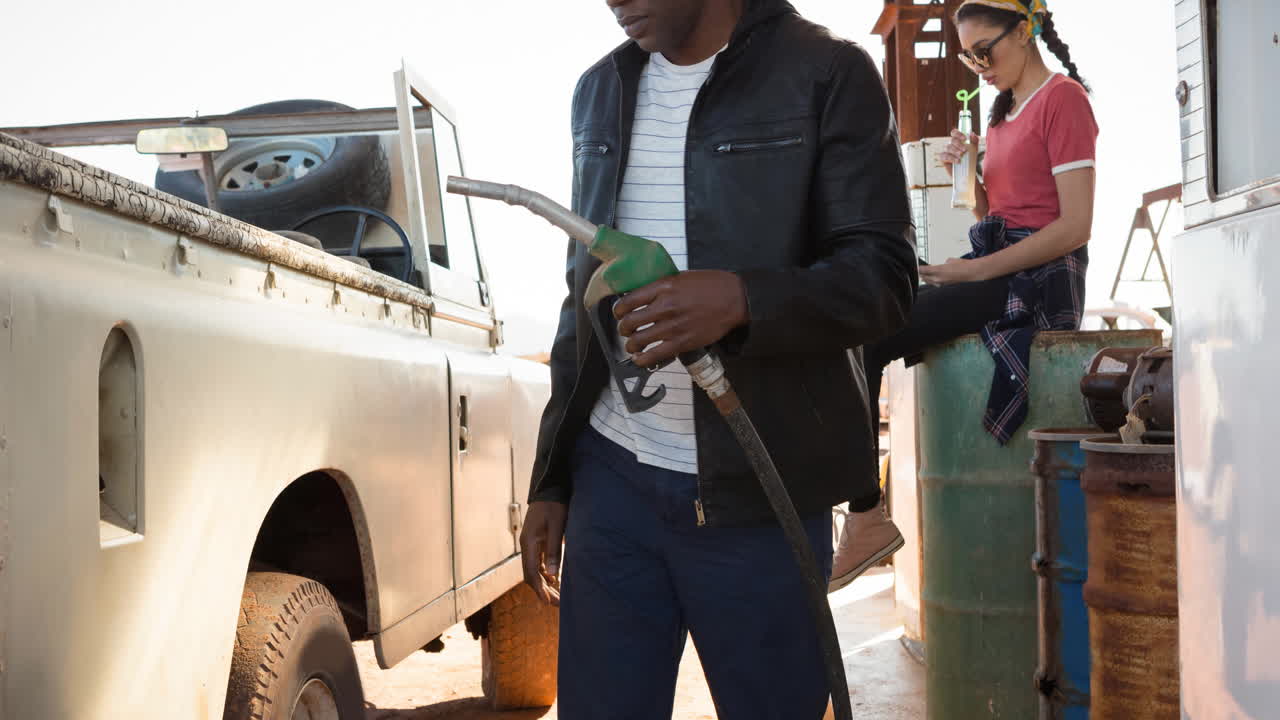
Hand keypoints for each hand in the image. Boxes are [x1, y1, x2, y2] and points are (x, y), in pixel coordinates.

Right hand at [519, 501, 566, 604]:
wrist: (550, 488)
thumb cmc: (555, 505)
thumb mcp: (557, 527)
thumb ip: (555, 550)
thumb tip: (553, 575)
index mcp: (529, 543)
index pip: (531, 573)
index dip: (539, 589)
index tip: (547, 603)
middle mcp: (527, 546)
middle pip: (532, 575)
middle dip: (543, 591)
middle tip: (557, 605)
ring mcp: (531, 544)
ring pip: (535, 570)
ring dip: (545, 584)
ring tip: (558, 597)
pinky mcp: (537, 542)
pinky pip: (539, 563)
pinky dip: (546, 574)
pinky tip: (555, 581)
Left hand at [614, 270, 747, 367]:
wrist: (734, 299)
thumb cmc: (711, 285)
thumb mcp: (682, 277)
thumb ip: (662, 287)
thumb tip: (644, 295)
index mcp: (663, 287)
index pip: (628, 300)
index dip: (618, 310)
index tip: (619, 313)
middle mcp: (665, 306)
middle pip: (629, 322)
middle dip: (623, 328)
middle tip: (626, 330)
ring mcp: (673, 326)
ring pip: (638, 340)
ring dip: (631, 345)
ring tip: (633, 345)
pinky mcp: (682, 342)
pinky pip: (655, 355)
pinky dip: (643, 360)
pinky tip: (640, 359)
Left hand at [919, 257, 986, 285]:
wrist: (973, 273)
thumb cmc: (963, 265)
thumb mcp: (951, 260)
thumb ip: (943, 263)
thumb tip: (941, 265)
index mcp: (938, 270)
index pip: (923, 270)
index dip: (918, 268)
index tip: (917, 265)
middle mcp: (938, 279)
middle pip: (923, 277)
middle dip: (921, 273)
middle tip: (920, 269)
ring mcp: (941, 284)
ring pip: (929, 282)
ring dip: (926, 278)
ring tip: (926, 274)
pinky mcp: (945, 286)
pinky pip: (935, 284)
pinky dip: (933, 281)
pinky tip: (934, 278)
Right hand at [937, 130, 979, 177]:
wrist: (968, 172)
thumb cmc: (970, 159)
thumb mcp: (974, 150)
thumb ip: (974, 141)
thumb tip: (972, 133)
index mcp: (957, 141)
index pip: (954, 133)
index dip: (958, 134)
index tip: (965, 138)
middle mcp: (950, 145)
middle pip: (951, 140)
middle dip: (958, 144)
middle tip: (964, 150)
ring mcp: (946, 152)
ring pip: (947, 147)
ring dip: (954, 151)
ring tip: (961, 156)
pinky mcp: (943, 159)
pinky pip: (943, 156)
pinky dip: (950, 158)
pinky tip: (957, 161)